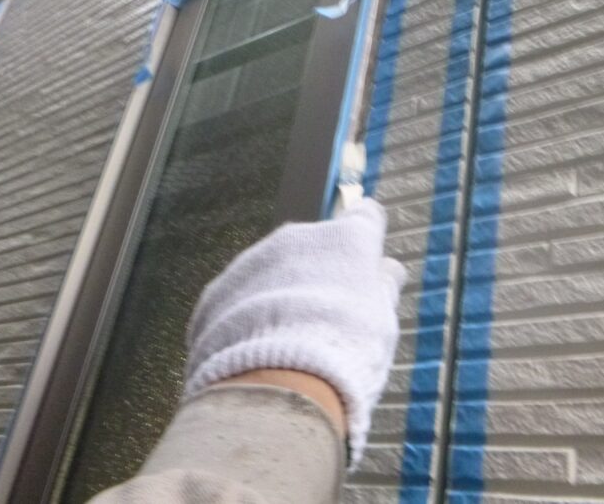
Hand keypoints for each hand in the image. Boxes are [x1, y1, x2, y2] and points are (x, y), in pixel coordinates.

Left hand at [184, 199, 405, 465]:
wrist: (278, 386)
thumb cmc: (345, 351)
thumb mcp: (381, 320)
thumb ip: (382, 286)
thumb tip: (386, 269)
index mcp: (346, 238)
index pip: (365, 216)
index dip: (367, 236)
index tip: (367, 257)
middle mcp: (297, 237)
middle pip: (313, 247)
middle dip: (320, 273)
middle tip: (326, 318)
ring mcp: (252, 260)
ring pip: (273, 272)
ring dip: (283, 295)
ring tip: (289, 341)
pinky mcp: (218, 290)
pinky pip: (240, 298)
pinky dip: (250, 318)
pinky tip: (260, 351)